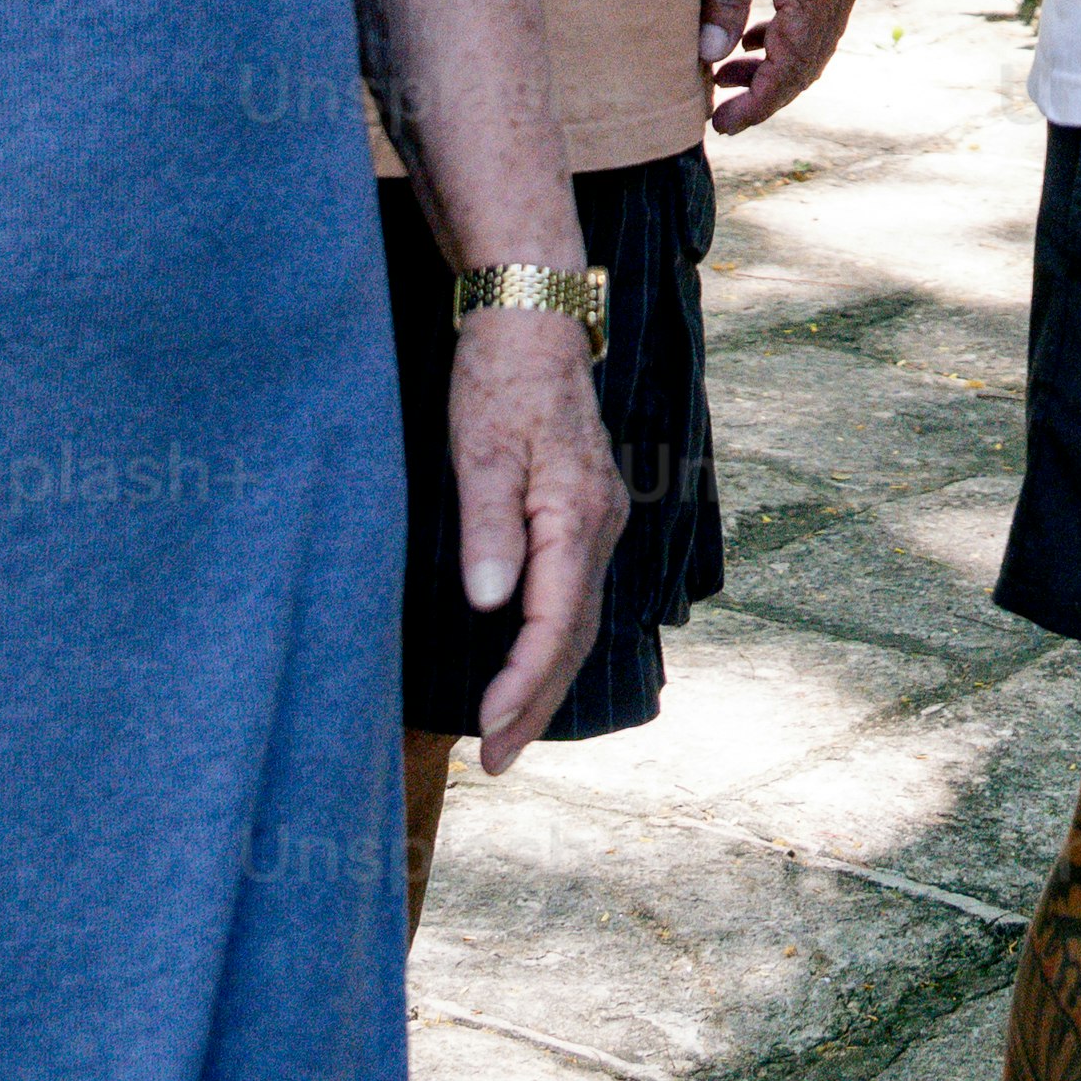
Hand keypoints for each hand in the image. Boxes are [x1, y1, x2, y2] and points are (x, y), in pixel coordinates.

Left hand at [447, 307, 629, 774]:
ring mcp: (600, 517)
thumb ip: (489, 527)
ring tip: (508, 730)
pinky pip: (577, 594)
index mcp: (577, 513)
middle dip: (537, 702)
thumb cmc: (498, 379)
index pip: (553, 621)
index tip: (489, 729)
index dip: (522, 681)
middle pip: (576, 634)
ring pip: (580, 618)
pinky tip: (530, 661)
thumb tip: (492, 605)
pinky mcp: (588, 510)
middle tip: (495, 762)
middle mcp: (601, 522)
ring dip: (547, 678)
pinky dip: (554, 640)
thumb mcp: (479, 448)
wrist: (533, 318)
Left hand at [697, 0, 871, 135]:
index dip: (757, 103)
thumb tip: (707, 54)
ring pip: (817, 37)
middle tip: (719, 114)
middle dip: (766, 91)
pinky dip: (789, 31)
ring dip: (777, 62)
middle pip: (811, 60)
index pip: (792, 65)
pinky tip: (756, 34)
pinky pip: (821, 9)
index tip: (720, 126)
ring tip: (728, 77)